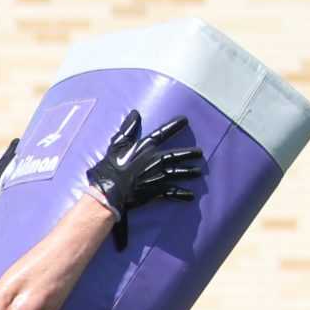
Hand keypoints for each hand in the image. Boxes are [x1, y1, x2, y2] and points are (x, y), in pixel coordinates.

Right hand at [83, 112, 203, 245]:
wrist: (109, 193)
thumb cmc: (110, 170)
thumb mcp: (115, 147)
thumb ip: (126, 131)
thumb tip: (135, 113)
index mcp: (146, 149)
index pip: (162, 134)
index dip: (173, 126)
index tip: (185, 120)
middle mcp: (155, 161)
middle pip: (176, 155)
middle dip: (189, 153)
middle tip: (199, 153)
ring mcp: (158, 176)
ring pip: (178, 172)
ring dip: (189, 172)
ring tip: (198, 172)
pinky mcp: (156, 191)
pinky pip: (173, 192)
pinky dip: (182, 194)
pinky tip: (190, 195)